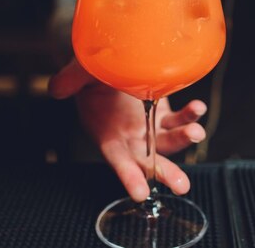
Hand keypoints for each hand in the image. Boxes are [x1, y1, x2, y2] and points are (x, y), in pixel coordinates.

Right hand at [49, 60, 206, 201]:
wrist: (109, 62)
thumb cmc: (92, 68)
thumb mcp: (81, 71)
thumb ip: (70, 79)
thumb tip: (56, 88)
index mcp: (105, 131)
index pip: (116, 158)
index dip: (128, 175)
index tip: (140, 192)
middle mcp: (128, 136)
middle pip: (147, 159)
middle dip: (164, 172)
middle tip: (181, 185)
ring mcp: (147, 126)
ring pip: (167, 141)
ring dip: (183, 139)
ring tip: (196, 131)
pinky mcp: (162, 113)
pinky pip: (178, 120)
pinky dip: (189, 116)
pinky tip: (198, 108)